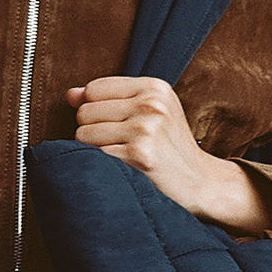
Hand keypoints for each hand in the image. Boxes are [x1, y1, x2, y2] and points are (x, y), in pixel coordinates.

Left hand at [67, 76, 269, 230]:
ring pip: (83, 135)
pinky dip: (103, 167)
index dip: (94, 109)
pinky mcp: (138, 156)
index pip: (94, 89)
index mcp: (154, 87)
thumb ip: (110, 99)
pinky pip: (95, 157)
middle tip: (120, 144)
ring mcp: (145, 130)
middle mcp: (150, 104)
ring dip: (95, 151)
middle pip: (84, 112)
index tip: (113, 124)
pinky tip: (125, 169)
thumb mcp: (151, 112)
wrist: (201, 183)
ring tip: (122, 156)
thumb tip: (70, 94)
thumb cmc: (171, 148)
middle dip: (93, 131)